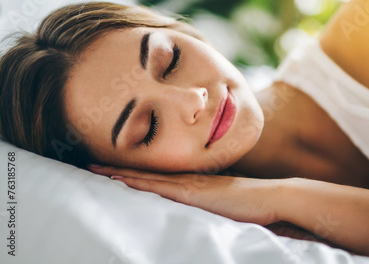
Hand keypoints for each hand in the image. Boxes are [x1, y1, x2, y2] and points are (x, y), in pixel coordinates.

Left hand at [88, 165, 288, 225]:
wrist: (273, 197)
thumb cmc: (254, 204)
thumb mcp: (227, 203)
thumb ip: (211, 203)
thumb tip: (203, 208)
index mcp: (195, 182)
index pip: (158, 176)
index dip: (134, 172)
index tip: (112, 169)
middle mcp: (189, 180)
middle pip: (147, 174)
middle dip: (118, 169)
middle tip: (90, 164)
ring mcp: (191, 185)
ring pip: (148, 177)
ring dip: (121, 174)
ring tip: (95, 170)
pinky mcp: (195, 194)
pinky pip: (160, 187)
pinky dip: (138, 183)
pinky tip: (121, 180)